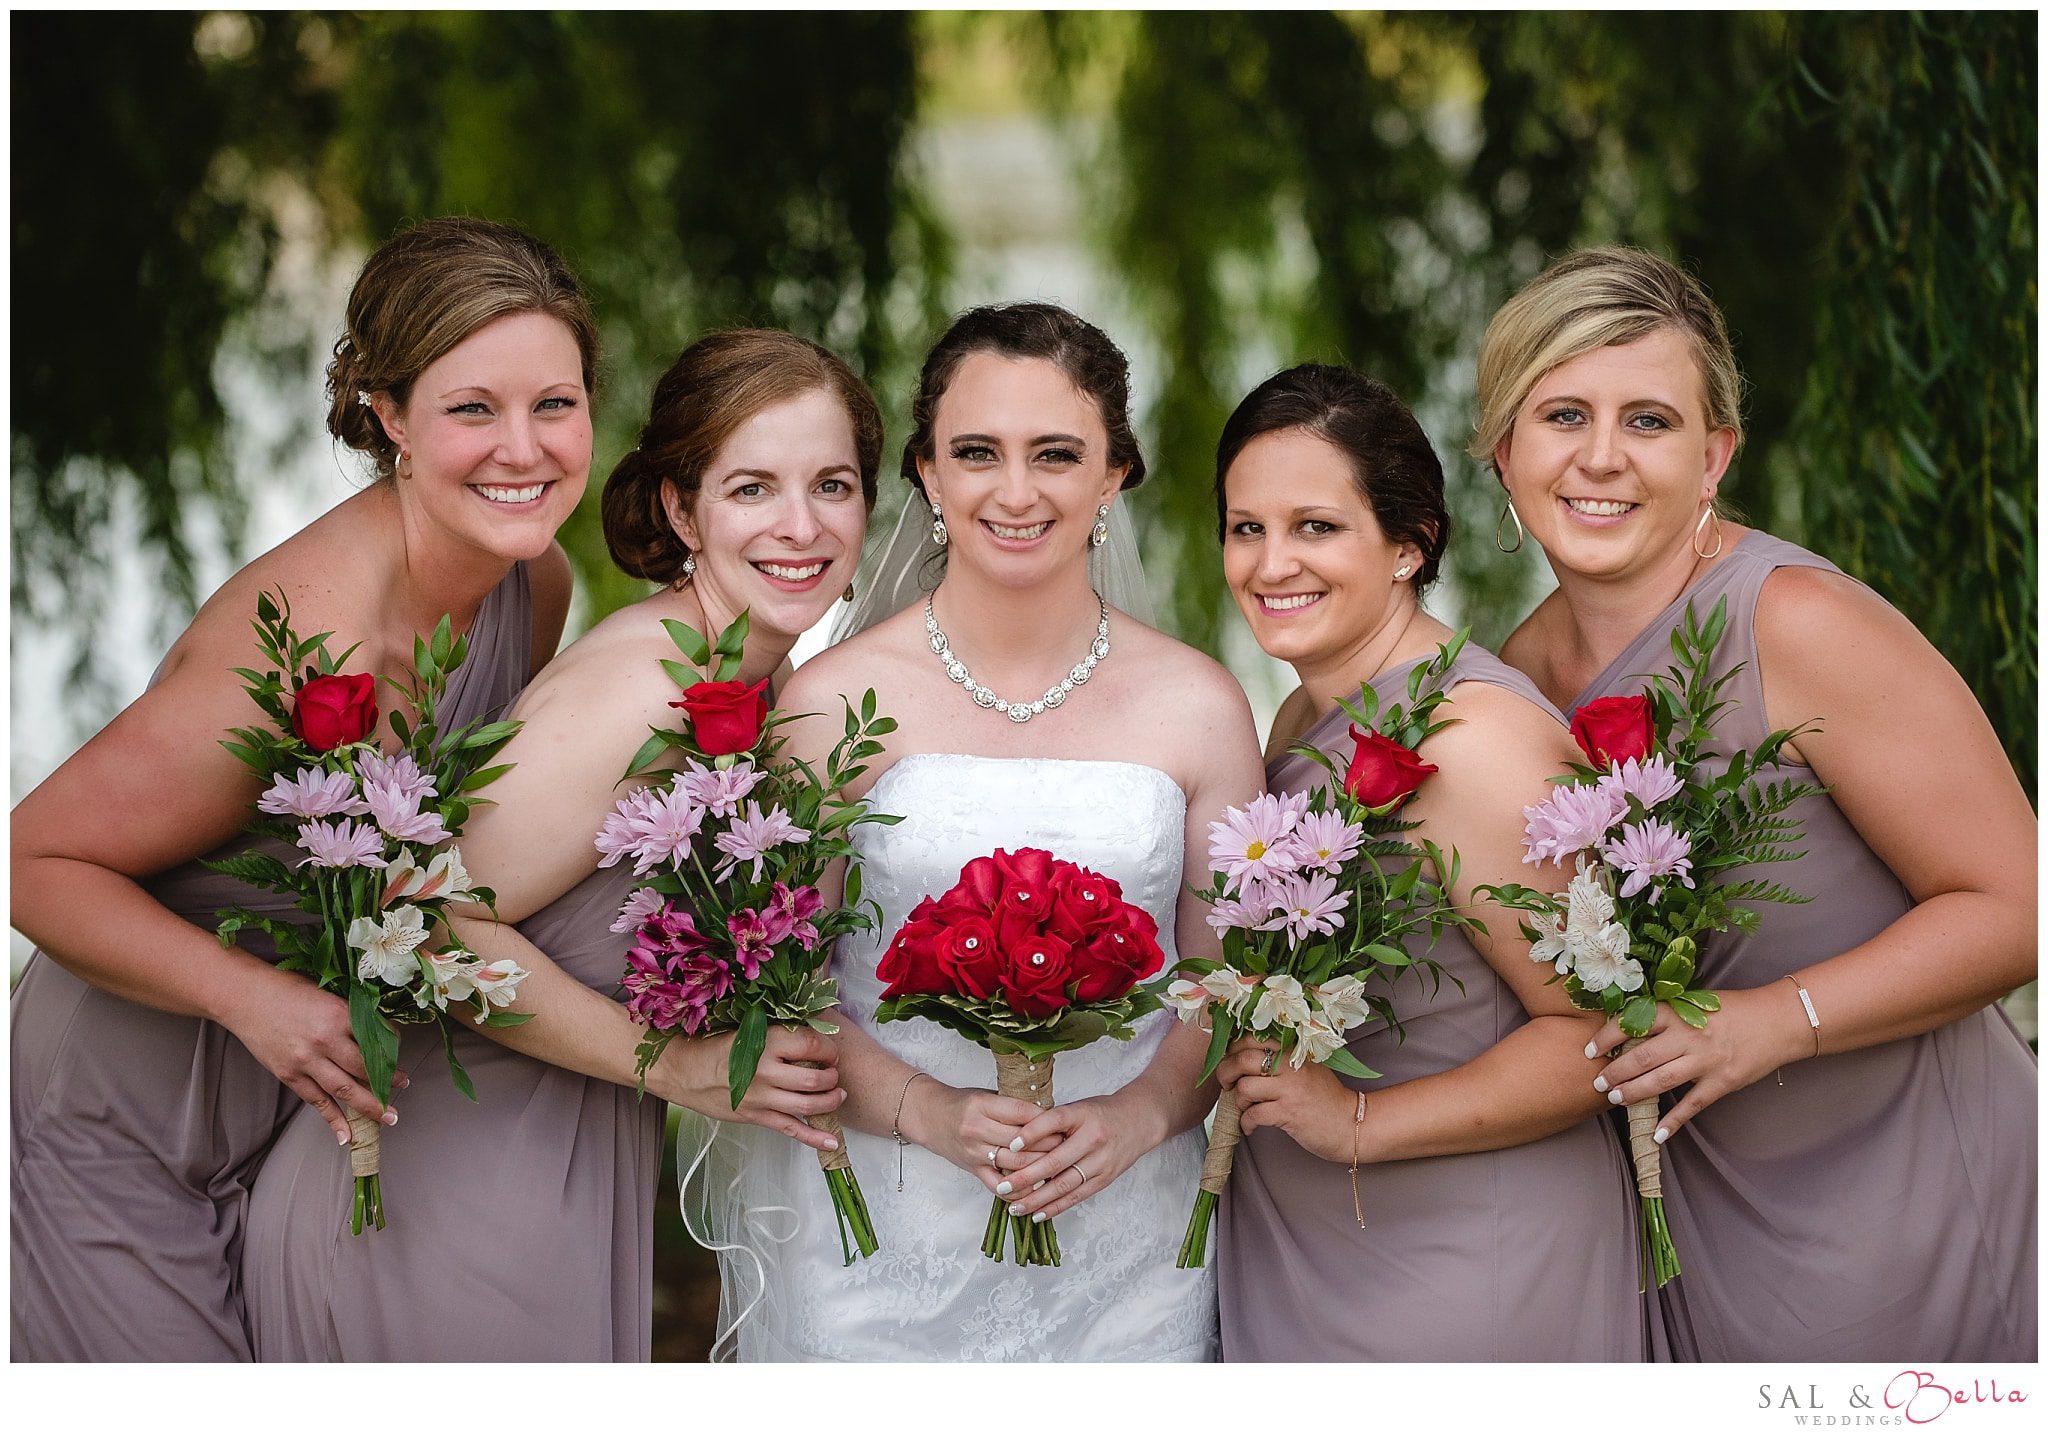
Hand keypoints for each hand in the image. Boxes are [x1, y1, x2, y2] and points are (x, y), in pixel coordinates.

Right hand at [216, 968, 406, 1146]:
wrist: (245, 998)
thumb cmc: (287, 990)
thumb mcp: (327, 995)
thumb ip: (350, 1015)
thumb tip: (377, 1032)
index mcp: (339, 1015)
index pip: (376, 1037)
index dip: (392, 1047)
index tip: (399, 1053)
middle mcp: (325, 1040)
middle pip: (365, 1068)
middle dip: (388, 1081)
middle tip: (403, 1085)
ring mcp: (306, 1061)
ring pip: (345, 1090)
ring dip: (370, 1107)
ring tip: (389, 1117)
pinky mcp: (290, 1076)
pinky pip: (317, 1102)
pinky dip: (334, 1120)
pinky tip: (348, 1135)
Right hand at [656, 1026, 847, 1152]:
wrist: (683, 1069)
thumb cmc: (715, 1046)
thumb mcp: (748, 1030)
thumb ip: (778, 1034)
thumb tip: (813, 1033)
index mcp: (766, 1043)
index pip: (812, 1045)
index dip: (829, 1048)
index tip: (830, 1050)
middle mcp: (766, 1071)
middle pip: (815, 1078)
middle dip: (832, 1076)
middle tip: (833, 1072)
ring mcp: (762, 1098)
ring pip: (808, 1104)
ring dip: (830, 1101)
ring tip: (836, 1094)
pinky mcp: (756, 1116)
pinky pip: (791, 1129)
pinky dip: (814, 1137)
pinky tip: (832, 1141)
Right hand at [912, 1082, 1050, 1191]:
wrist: (931, 1117)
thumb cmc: (962, 1104)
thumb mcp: (988, 1094)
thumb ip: (1014, 1106)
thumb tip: (1050, 1115)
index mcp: (983, 1105)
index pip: (1022, 1113)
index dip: (1046, 1120)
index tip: (1063, 1123)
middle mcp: (977, 1130)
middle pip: (1022, 1142)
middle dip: (1050, 1144)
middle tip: (1068, 1144)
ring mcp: (974, 1153)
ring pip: (1015, 1165)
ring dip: (1040, 1167)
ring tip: (1058, 1164)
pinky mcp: (973, 1170)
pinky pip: (999, 1187)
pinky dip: (1019, 1190)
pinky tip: (1035, 1186)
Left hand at [986, 1090, 1169, 1224]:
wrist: (1140, 1120)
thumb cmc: (1102, 1113)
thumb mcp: (1078, 1108)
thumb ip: (1052, 1122)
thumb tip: (1017, 1140)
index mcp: (1083, 1115)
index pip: (1054, 1122)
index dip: (1031, 1133)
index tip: (1009, 1145)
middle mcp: (1093, 1139)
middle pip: (1056, 1161)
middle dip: (1026, 1177)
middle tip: (1003, 1186)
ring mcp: (1101, 1161)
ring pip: (1065, 1185)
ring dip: (1038, 1199)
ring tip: (1015, 1207)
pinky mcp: (1105, 1179)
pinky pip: (1077, 1196)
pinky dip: (1056, 1207)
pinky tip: (1038, 1214)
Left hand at [1215, 1038, 1355, 1163]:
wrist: (1351, 1125)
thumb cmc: (1326, 1099)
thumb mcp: (1307, 1069)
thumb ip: (1281, 1061)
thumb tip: (1242, 1058)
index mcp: (1293, 1052)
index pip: (1251, 1039)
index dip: (1232, 1050)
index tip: (1229, 1061)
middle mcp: (1291, 1067)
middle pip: (1242, 1059)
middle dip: (1225, 1072)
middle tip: (1226, 1084)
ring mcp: (1290, 1089)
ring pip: (1245, 1088)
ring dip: (1237, 1101)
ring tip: (1245, 1108)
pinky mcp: (1289, 1113)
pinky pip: (1254, 1114)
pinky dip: (1246, 1122)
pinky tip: (1250, 1126)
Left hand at [1588, 983, 1812, 1139]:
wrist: (1777, 1021)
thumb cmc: (1732, 1008)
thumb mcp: (1694, 1002)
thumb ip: (1666, 1015)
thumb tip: (1628, 1028)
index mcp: (1678, 1013)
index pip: (1632, 1023)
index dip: (1607, 1038)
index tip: (1590, 1050)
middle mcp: (1688, 1037)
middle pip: (1641, 1057)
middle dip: (1615, 1072)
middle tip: (1597, 1083)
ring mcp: (1705, 1061)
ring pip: (1661, 1081)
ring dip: (1635, 1093)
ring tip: (1616, 1100)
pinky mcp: (1722, 1082)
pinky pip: (1693, 1105)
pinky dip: (1673, 1121)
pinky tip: (1657, 1135)